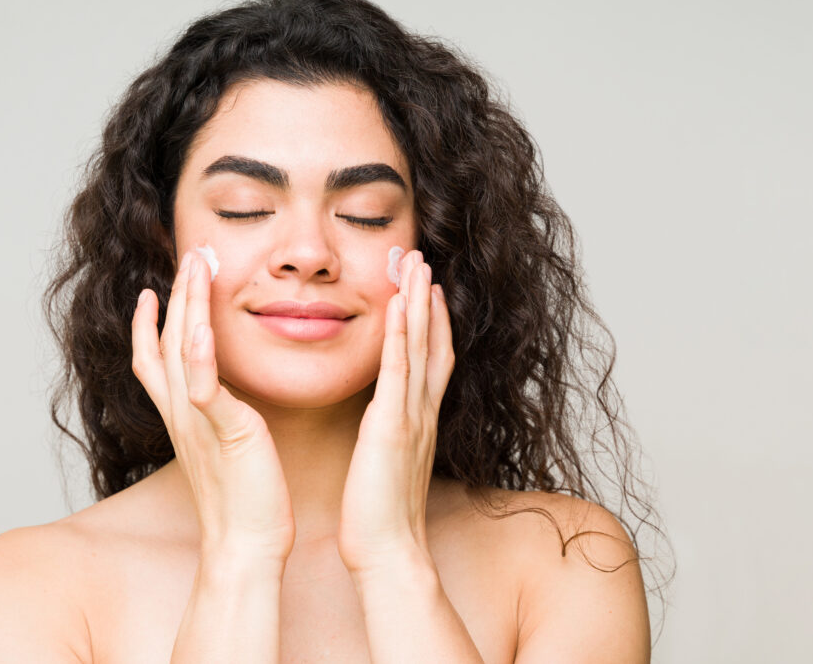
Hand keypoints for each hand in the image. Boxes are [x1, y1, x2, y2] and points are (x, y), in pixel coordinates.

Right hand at [132, 249, 295, 561]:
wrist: (246, 546)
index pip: (154, 361)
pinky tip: (200, 326)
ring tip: (197, 267)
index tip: (152, 291)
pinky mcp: (225, 432)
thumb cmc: (245, 501)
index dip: (148, 325)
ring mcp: (199, 422)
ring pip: (180, 353)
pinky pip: (205, 388)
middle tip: (189, 255)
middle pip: (165, 342)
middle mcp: (181, 415)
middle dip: (176, 295)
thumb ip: (220, 416)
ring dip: (186, 306)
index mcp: (183, 418)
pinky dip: (198, 355)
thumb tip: (224, 399)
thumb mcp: (225, 447)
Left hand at [337, 249, 455, 574]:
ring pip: (418, 348)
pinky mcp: (391, 428)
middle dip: (428, 299)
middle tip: (423, 259)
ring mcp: (410, 418)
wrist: (387, 552)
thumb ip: (390, 435)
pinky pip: (397, 372)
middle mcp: (421, 413)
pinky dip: (400, 336)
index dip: (432, 321)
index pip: (431, 360)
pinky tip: (398, 305)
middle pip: (431, 343)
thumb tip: (384, 422)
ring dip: (418, 303)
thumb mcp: (387, 463)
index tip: (427, 288)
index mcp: (418, 420)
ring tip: (415, 264)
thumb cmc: (381, 514)